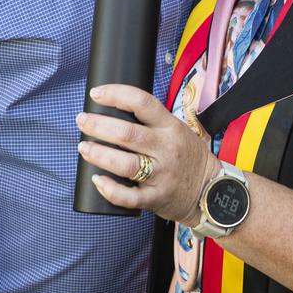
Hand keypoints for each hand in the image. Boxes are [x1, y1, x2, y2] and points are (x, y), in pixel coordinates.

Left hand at [75, 84, 219, 224]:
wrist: (209, 189)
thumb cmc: (186, 155)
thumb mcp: (176, 129)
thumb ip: (151, 121)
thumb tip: (112, 108)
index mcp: (170, 126)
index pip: (142, 102)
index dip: (116, 95)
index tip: (96, 93)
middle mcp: (166, 148)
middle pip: (127, 134)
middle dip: (98, 125)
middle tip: (82, 120)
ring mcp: (161, 175)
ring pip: (124, 164)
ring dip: (99, 154)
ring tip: (83, 147)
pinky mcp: (155, 198)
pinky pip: (128, 197)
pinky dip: (109, 189)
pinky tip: (97, 180)